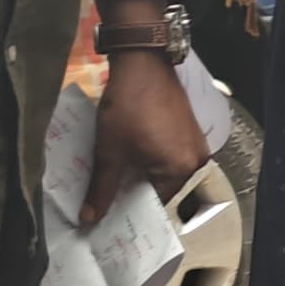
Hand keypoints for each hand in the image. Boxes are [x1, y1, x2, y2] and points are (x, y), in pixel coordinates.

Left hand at [85, 43, 211, 227]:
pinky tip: (131, 157)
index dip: (130, 213)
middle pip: (163, 189)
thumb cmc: (128, 110)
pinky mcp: (189, 130)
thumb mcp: (109, 152)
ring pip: (165, 172)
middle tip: (107, 202)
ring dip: (142, 176)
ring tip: (116, 180)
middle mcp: (196, 161)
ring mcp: (195, 144)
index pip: (156, 205)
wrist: (143, 64)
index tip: (108, 221)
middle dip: (135, 195)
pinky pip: (170, 156)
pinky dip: (152, 160)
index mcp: (181, 170)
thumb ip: (101, 189)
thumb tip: (88, 220)